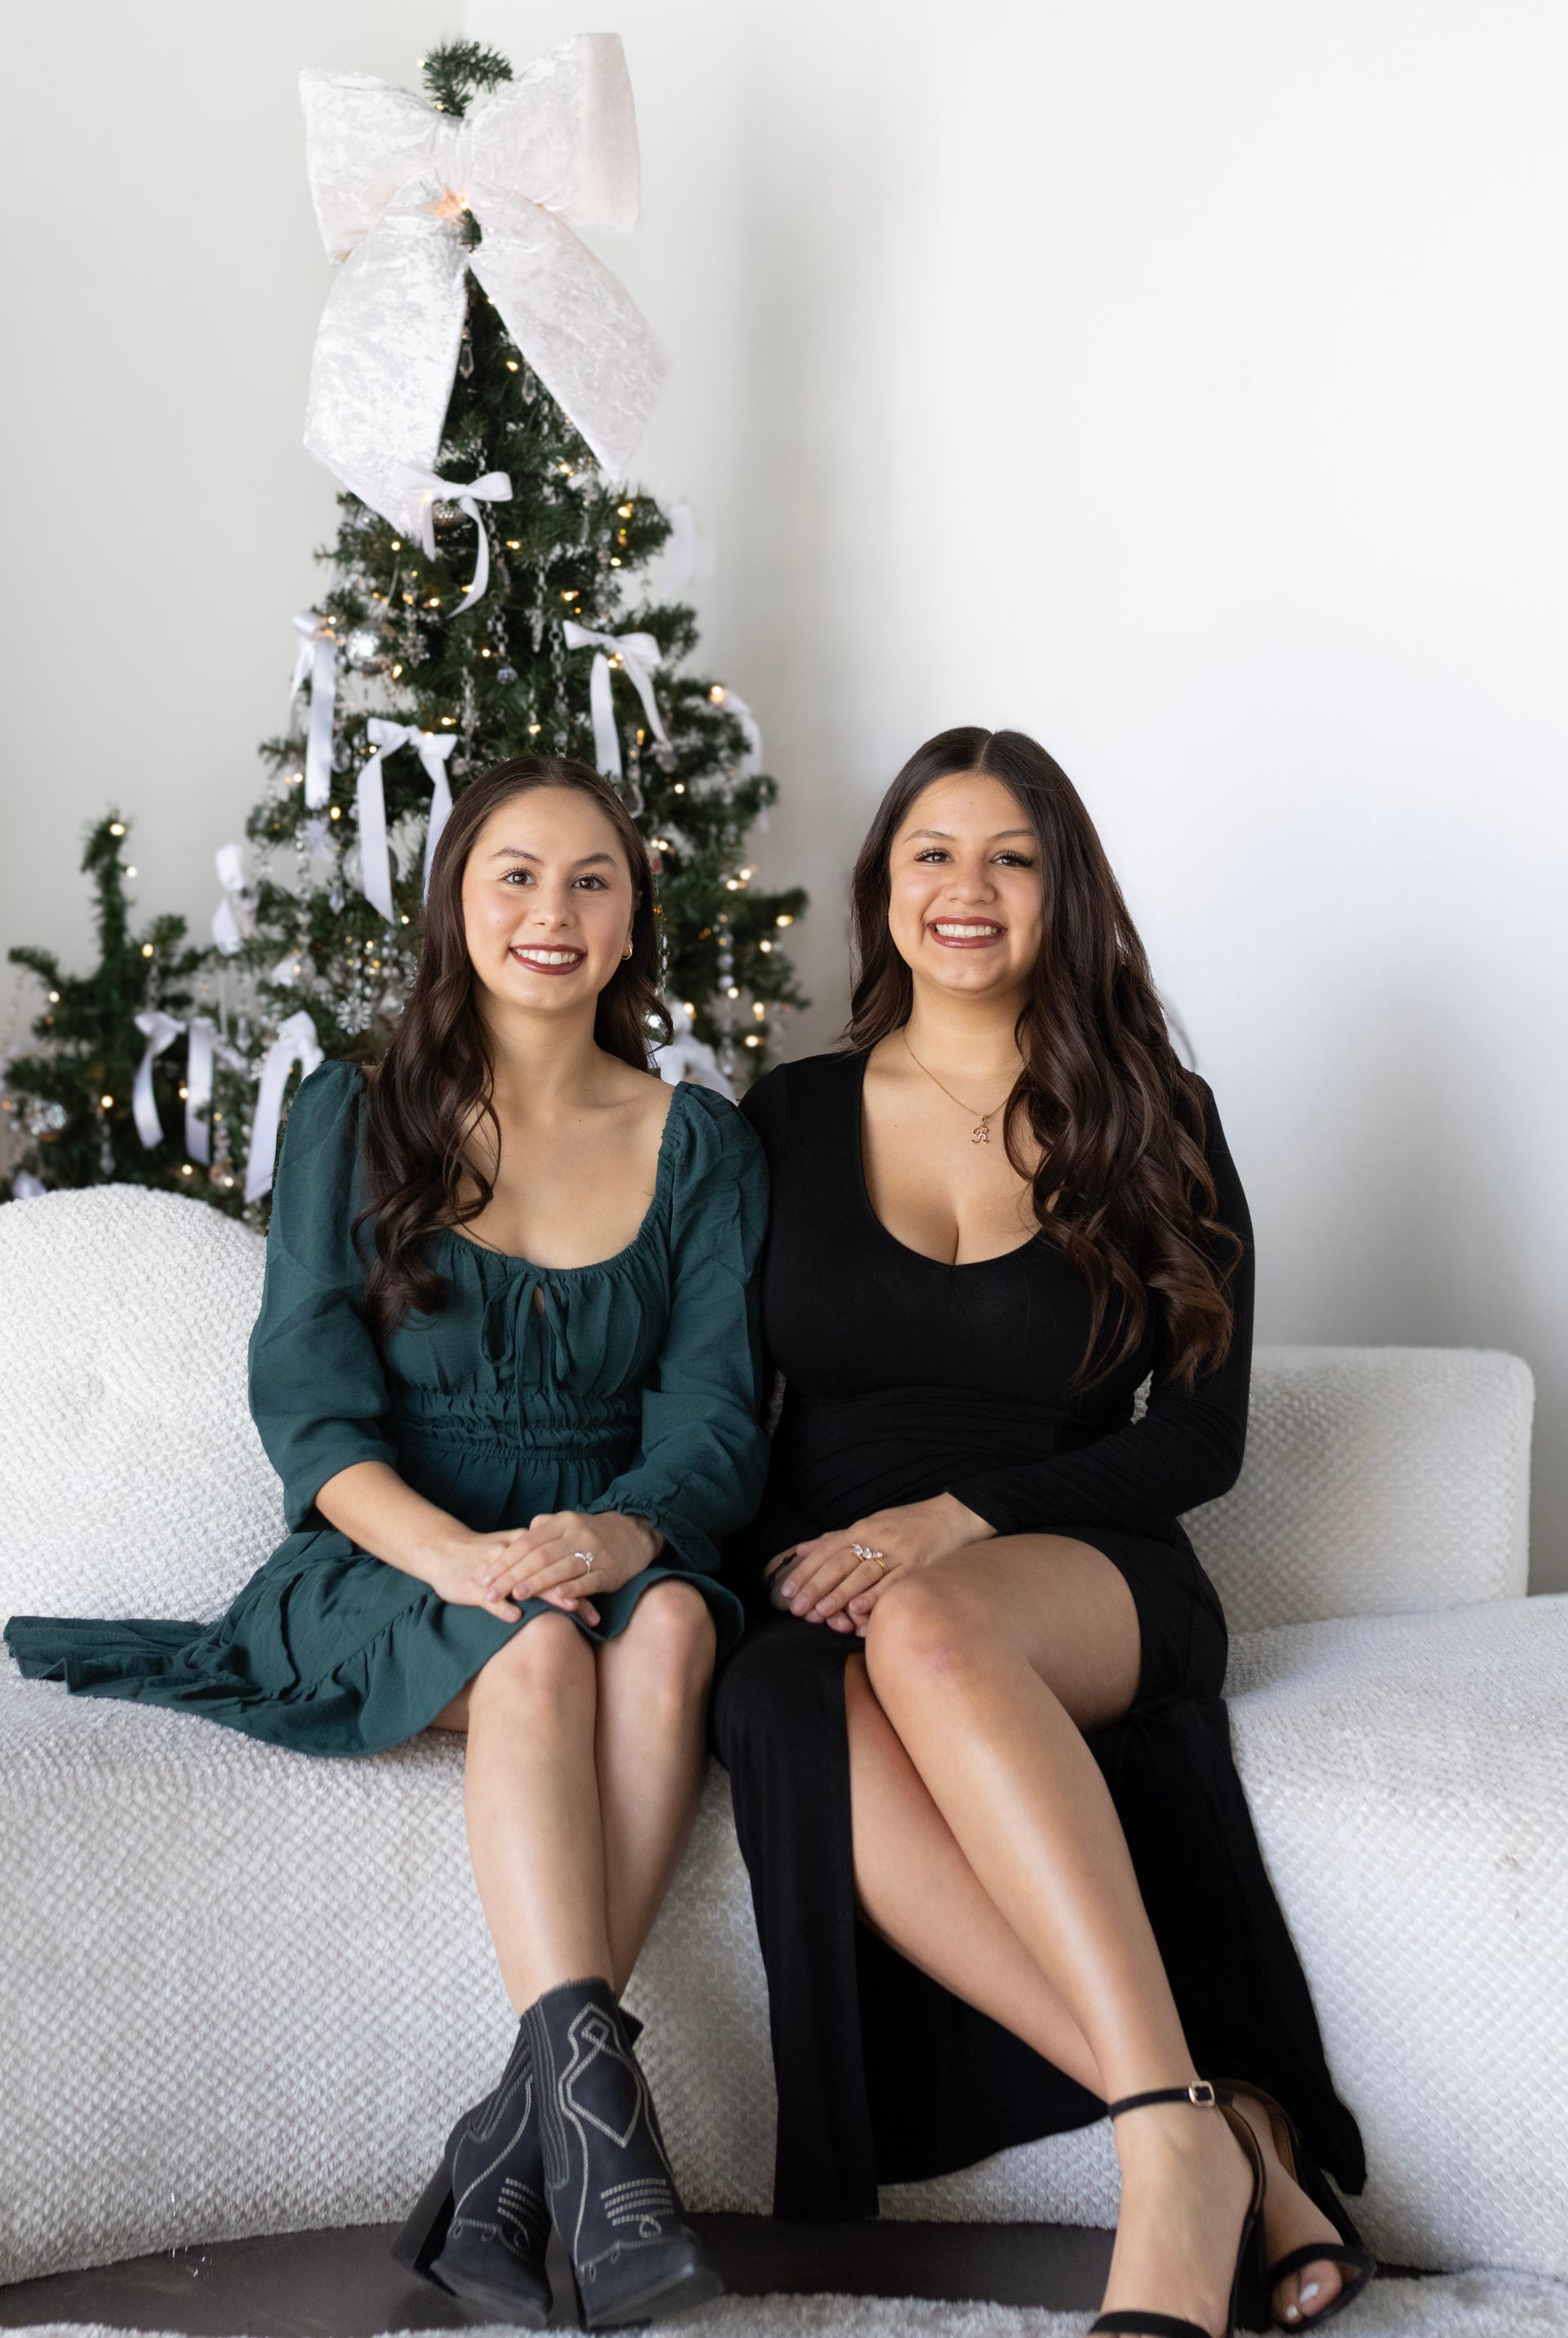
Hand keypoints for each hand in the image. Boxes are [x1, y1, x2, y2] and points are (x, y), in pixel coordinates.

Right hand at [422, 1527, 599, 1626]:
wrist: (443, 1549)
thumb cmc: (483, 1555)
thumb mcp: (514, 1555)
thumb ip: (539, 1565)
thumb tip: (570, 1582)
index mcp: (526, 1547)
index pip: (559, 1565)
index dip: (582, 1584)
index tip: (602, 1601)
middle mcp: (514, 1556)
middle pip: (550, 1575)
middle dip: (575, 1594)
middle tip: (595, 1613)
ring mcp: (493, 1571)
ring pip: (525, 1584)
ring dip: (548, 1596)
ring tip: (570, 1608)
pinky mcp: (472, 1586)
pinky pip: (489, 1598)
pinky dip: (501, 1607)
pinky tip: (515, 1617)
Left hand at [479, 1508, 661, 1616]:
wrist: (636, 1533)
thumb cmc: (594, 1532)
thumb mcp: (568, 1522)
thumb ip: (543, 1528)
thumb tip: (518, 1538)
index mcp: (563, 1522)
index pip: (527, 1541)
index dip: (505, 1559)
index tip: (486, 1575)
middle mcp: (577, 1534)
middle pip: (539, 1556)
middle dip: (512, 1575)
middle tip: (491, 1592)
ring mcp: (595, 1552)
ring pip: (561, 1567)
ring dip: (537, 1583)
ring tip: (516, 1595)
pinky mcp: (610, 1571)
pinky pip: (589, 1580)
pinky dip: (572, 1589)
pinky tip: (557, 1599)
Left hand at [772, 1494, 993, 1633]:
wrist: (954, 1515)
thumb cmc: (908, 1523)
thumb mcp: (870, 1524)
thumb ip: (835, 1538)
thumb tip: (801, 1549)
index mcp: (862, 1528)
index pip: (826, 1551)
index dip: (805, 1572)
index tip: (786, 1591)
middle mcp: (876, 1539)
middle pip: (839, 1563)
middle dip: (815, 1587)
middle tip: (796, 1609)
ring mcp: (897, 1552)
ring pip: (862, 1574)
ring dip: (839, 1594)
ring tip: (819, 1614)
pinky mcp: (918, 1565)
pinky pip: (893, 1583)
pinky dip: (875, 1596)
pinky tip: (858, 1609)